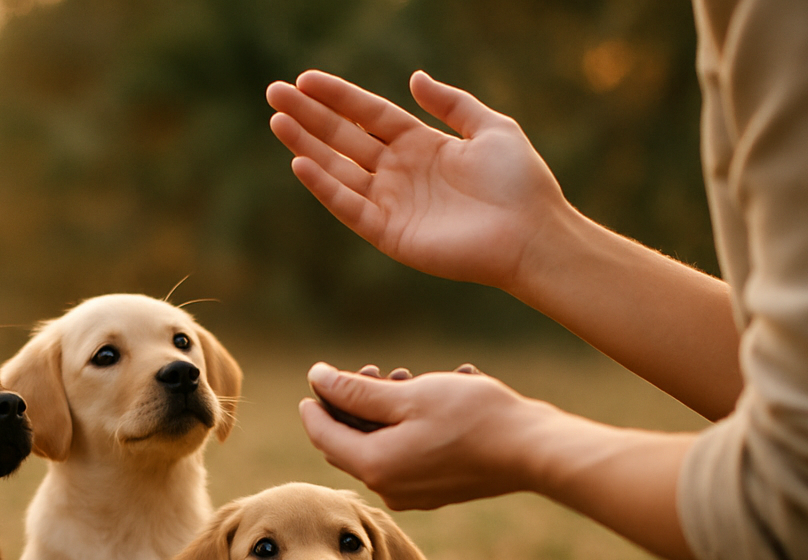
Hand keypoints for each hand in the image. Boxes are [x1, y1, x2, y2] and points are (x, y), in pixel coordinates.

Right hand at [268, 70, 569, 290]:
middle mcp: (400, 172)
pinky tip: (302, 164)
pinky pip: (349, 207)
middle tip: (275, 93)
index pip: (368, 115)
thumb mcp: (490, 127)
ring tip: (278, 121)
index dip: (337, 97)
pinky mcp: (389, 233)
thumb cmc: (520, 182)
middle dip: (309, 116)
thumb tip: (415, 78)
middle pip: (344, 138)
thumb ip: (452, 103)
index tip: (305, 79)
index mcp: (421, 144)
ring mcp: (391, 203)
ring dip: (306, 147)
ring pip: (338, 169)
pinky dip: (325, 187)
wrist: (532, 234)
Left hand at [302, 362, 550, 508]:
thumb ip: (356, 390)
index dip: (316, 404)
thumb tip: (316, 379)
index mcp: (374, 465)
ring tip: (408, 378)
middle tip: (374, 371)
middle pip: (350, 442)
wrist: (532, 451)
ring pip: (381, 445)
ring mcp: (412, 492)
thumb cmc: (473, 417)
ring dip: (386, 411)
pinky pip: (406, 455)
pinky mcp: (434, 490)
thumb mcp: (409, 395)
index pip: (323, 434)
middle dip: (355, 403)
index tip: (317, 377)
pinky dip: (408, 427)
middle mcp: (387, 487)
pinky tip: (433, 398)